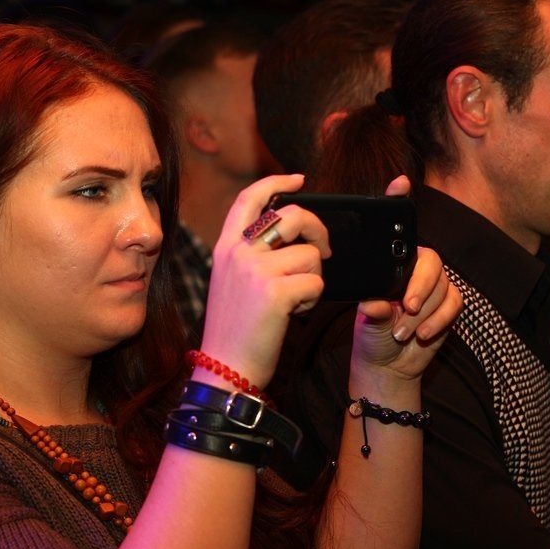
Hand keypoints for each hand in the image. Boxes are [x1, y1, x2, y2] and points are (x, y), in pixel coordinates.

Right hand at [199, 174, 328, 388]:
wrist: (224, 369)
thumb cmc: (234, 330)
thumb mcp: (231, 282)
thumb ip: (251, 255)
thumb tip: (290, 234)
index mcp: (226, 247)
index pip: (250, 198)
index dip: (277, 181)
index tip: (299, 179)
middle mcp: (238, 252)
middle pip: (293, 216)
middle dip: (319, 231)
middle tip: (325, 250)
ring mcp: (256, 271)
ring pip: (310, 255)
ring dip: (313, 278)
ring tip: (295, 299)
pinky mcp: (276, 293)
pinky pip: (316, 282)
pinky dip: (313, 299)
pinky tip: (295, 312)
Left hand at [353, 246, 462, 381]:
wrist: (388, 364)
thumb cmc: (375, 336)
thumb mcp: (369, 322)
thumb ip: (374, 309)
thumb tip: (374, 303)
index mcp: (395, 270)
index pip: (411, 256)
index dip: (413, 277)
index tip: (405, 301)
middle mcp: (417, 275)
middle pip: (433, 268)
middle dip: (422, 293)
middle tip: (409, 311)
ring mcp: (434, 290)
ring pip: (443, 290)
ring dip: (425, 315)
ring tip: (403, 333)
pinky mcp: (448, 307)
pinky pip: (454, 305)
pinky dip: (439, 320)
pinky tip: (423, 334)